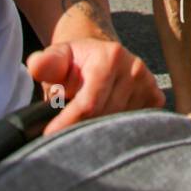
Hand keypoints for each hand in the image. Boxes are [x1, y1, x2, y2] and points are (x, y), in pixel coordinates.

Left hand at [28, 38, 164, 135]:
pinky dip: (120, 129)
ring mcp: (148, 82)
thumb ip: (45, 63)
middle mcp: (134, 68)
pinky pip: (137, 124)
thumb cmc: (74, 62)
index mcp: (111, 56)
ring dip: (101, 129)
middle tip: (67, 129)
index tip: (50, 137)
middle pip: (105, 117)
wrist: (101, 53)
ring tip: (87, 121)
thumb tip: (35, 65)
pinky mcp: (155, 96)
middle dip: (83, 126)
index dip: (68, 123)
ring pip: (120, 125)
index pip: (89, 103)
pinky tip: (108, 121)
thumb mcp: (57, 58)